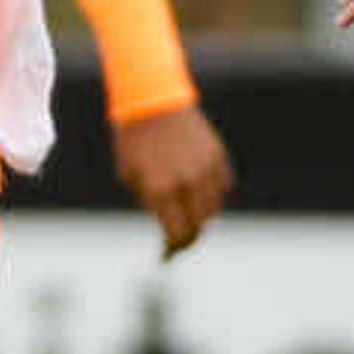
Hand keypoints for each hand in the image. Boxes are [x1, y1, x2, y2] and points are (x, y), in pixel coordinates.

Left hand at [110, 102, 233, 256]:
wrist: (151, 99)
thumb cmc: (133, 139)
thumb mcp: (130, 175)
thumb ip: (149, 200)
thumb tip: (167, 221)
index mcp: (160, 190)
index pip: (177, 234)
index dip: (172, 248)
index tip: (167, 254)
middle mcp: (186, 182)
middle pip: (199, 226)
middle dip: (189, 237)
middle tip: (180, 241)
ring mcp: (205, 168)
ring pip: (214, 209)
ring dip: (202, 217)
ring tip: (190, 216)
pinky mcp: (217, 155)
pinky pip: (223, 186)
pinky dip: (214, 194)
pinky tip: (200, 193)